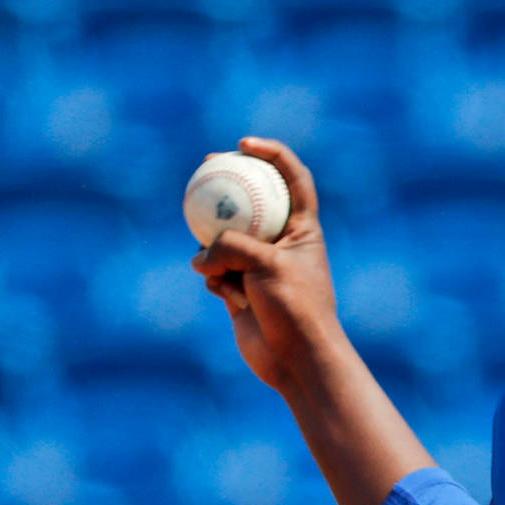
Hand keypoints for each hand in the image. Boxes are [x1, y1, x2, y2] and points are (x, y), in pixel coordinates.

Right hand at [190, 137, 346, 393]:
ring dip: (217, 253)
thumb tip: (201, 254)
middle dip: (228, 181)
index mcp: (303, 229)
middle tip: (206, 164)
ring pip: (222, 238)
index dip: (272, 154)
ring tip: (231, 277)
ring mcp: (258, 264)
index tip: (244, 144)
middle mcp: (281, 242)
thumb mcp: (266, 266)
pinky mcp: (238, 286)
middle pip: (252, 199)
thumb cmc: (295, 309)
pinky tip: (229, 299)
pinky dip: (215, 280)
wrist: (295, 359)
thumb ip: (231, 246)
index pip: (292, 178)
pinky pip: (213, 269)